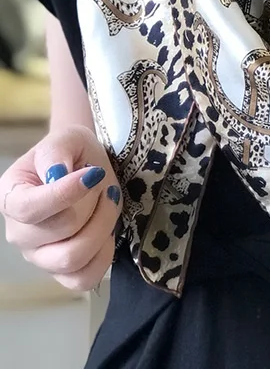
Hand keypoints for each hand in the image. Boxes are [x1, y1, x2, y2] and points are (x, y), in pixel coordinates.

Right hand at [0, 126, 120, 291]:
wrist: (87, 167)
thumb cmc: (72, 153)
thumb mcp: (65, 139)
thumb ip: (56, 152)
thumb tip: (58, 177)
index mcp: (11, 196)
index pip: (28, 208)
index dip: (64, 194)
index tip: (94, 173)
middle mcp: (20, 232)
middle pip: (61, 230)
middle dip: (93, 202)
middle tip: (101, 182)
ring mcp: (40, 256)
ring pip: (73, 258)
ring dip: (103, 226)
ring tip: (107, 203)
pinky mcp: (63, 271)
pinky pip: (83, 278)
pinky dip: (103, 255)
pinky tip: (107, 231)